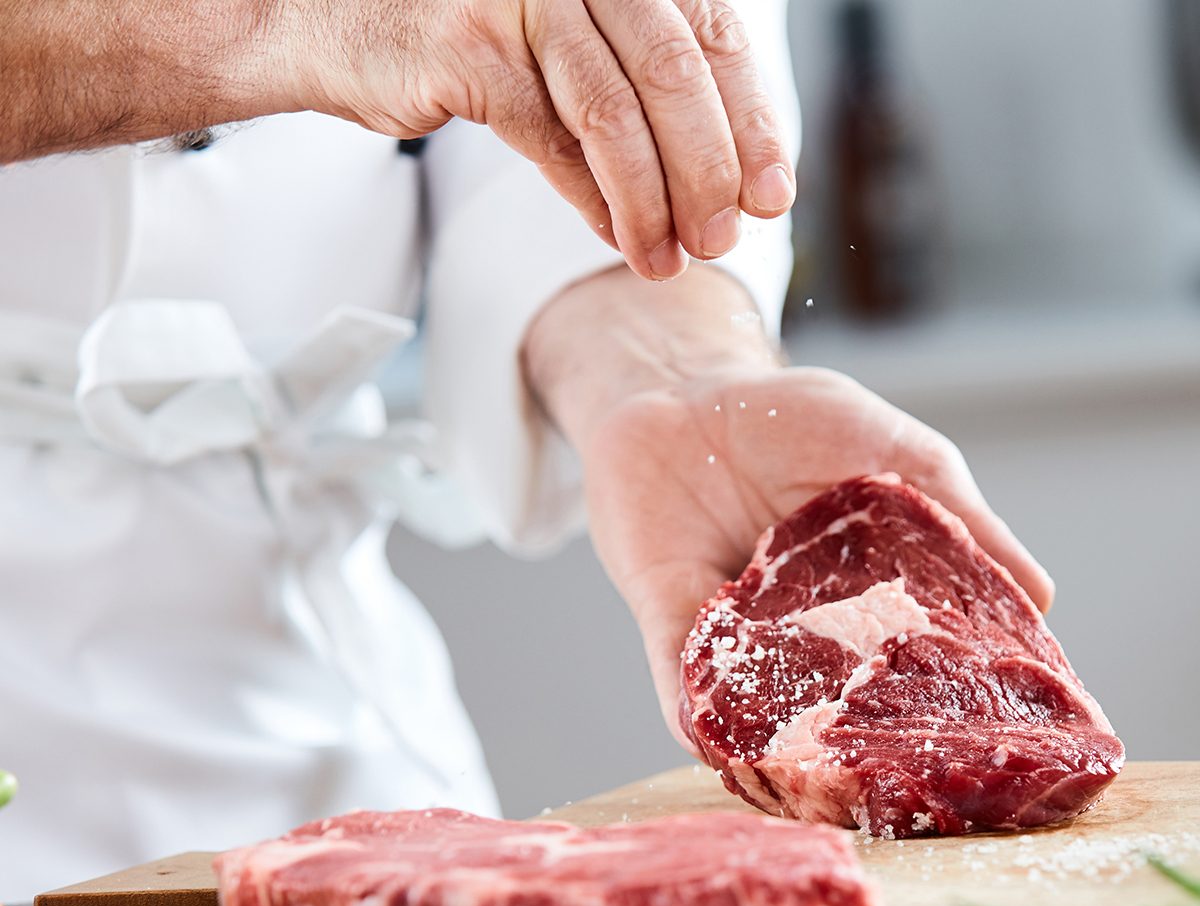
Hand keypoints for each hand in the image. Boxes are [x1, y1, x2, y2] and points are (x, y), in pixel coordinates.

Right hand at [297, 0, 794, 278]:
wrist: (334, 18)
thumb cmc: (461, 30)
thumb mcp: (566, 36)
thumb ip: (635, 78)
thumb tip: (719, 173)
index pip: (711, 32)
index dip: (749, 118)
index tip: (773, 190)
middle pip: (675, 71)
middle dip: (711, 168)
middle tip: (727, 235)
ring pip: (615, 113)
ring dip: (653, 200)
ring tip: (673, 257)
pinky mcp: (470, 45)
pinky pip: (552, 142)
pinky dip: (593, 200)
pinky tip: (619, 238)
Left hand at [579, 368, 1055, 741]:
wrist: (682, 386)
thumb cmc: (793, 417)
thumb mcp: (900, 455)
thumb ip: (962, 520)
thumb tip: (1040, 599)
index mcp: (870, 598)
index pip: (915, 665)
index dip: (948, 706)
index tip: (990, 750)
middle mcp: (806, 630)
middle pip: (840, 706)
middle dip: (863, 748)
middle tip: (897, 783)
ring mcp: (737, 632)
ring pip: (763, 708)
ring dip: (782, 748)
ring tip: (812, 785)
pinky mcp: (671, 619)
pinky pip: (680, 675)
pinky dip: (695, 710)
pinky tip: (713, 741)